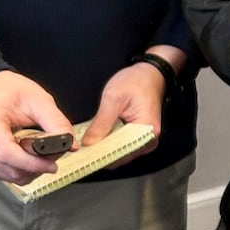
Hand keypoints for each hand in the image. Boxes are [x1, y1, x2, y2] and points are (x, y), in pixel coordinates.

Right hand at [0, 69, 74, 183]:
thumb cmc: (14, 93)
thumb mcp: (39, 100)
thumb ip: (56, 121)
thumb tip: (70, 144)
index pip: (6, 153)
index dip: (32, 163)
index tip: (52, 164)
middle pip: (11, 168)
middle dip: (38, 165)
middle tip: (56, 152)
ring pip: (11, 176)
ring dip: (33, 170)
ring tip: (45, 151)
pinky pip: (8, 176)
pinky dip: (25, 171)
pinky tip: (33, 156)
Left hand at [81, 44, 178, 163]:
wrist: (150, 73)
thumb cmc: (136, 81)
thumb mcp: (113, 98)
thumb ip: (101, 123)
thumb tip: (87, 143)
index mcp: (146, 131)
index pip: (120, 153)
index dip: (100, 155)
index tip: (82, 153)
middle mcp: (149, 140)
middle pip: (121, 156)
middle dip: (100, 152)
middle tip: (80, 148)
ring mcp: (145, 140)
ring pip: (120, 152)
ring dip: (104, 148)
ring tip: (87, 142)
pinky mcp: (140, 137)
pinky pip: (123, 145)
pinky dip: (110, 143)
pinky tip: (98, 137)